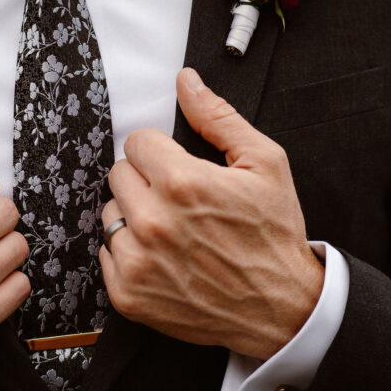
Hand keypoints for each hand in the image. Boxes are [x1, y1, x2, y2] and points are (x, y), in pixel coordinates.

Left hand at [100, 68, 323, 359]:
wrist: (283, 309)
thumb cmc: (274, 235)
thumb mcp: (265, 163)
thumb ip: (218, 117)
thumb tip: (185, 81)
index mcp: (182, 183)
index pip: (137, 142)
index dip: (161, 151)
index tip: (180, 168)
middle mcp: (153, 222)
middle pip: (119, 175)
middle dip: (146, 181)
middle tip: (181, 201)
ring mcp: (138, 261)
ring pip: (110, 213)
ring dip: (135, 216)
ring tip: (174, 231)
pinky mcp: (129, 294)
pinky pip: (107, 254)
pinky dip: (130, 253)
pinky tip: (164, 258)